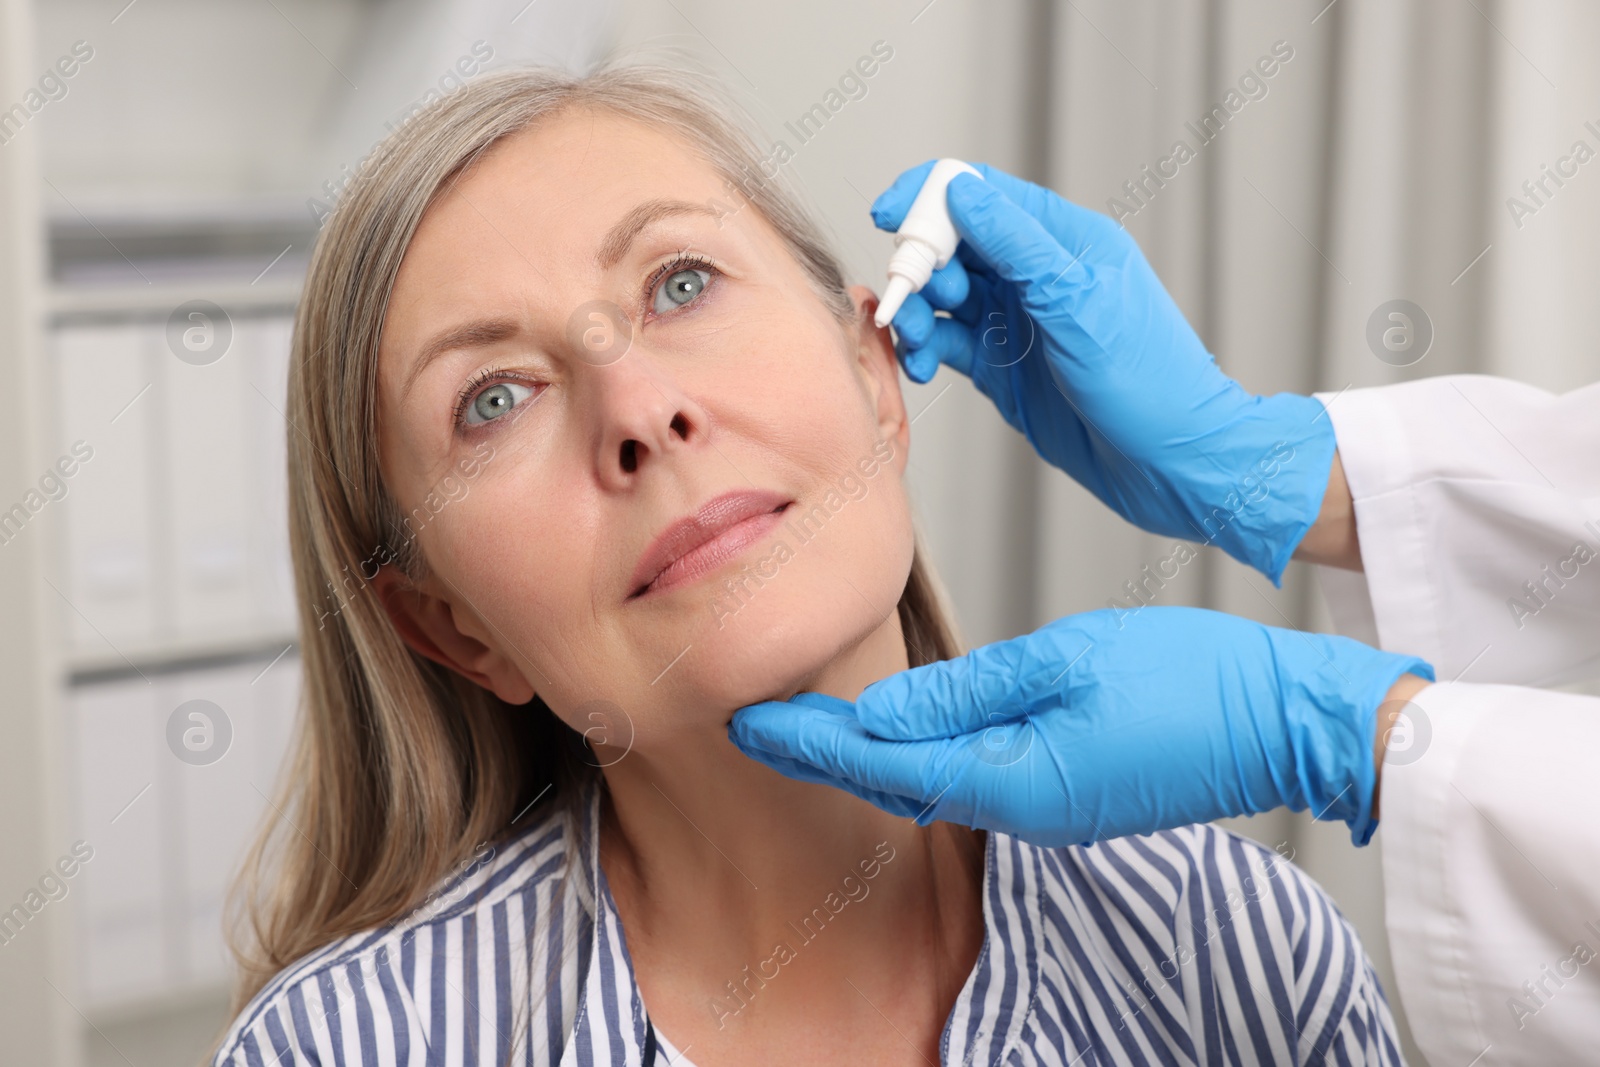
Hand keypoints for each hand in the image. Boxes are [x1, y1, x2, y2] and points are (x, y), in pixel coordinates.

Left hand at [729, 607, 1432, 847]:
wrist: (1292, 723)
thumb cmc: (1198, 683)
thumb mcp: (1068, 662)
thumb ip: (966, 691)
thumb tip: (880, 713)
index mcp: (1014, 779)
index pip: (881, 764)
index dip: (808, 743)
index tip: (746, 723)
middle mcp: (1023, 809)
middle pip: (897, 783)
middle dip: (825, 754)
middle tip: (758, 720)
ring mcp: (1050, 809)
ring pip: (933, 784)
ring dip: (870, 757)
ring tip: (813, 723)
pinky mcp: (1072, 796)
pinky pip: (976, 780)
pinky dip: (924, 758)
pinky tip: (905, 731)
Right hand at [872, 162, 1337, 583]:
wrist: (1171, 461)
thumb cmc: (1149, 380)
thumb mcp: (1079, 302)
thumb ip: (1017, 245)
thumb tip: (963, 192)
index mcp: (1062, 241)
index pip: (983, 195)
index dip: (930, 198)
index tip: (888, 215)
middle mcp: (1035, 275)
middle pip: (953, 245)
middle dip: (918, 263)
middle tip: (904, 296)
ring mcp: (1016, 322)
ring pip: (943, 297)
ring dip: (915, 309)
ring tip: (909, 336)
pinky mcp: (1001, 367)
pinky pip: (946, 343)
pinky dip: (923, 348)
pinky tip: (916, 363)